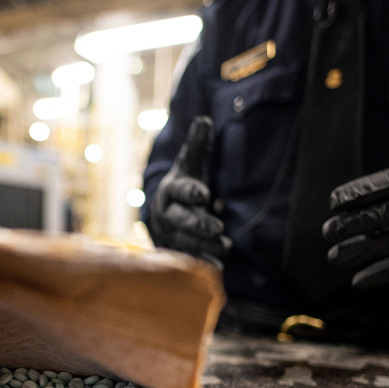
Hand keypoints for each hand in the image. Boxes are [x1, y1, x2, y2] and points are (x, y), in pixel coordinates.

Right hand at [148, 116, 230, 267]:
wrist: (162, 214)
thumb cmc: (182, 186)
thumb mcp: (189, 165)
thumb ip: (197, 146)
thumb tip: (205, 120)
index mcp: (172, 190)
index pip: (180, 191)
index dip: (191, 192)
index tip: (203, 194)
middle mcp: (168, 214)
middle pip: (180, 220)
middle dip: (197, 224)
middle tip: (217, 228)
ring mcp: (170, 234)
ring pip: (186, 242)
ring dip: (205, 246)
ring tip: (226, 247)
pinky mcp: (176, 251)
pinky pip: (188, 259)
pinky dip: (202, 263)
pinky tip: (218, 267)